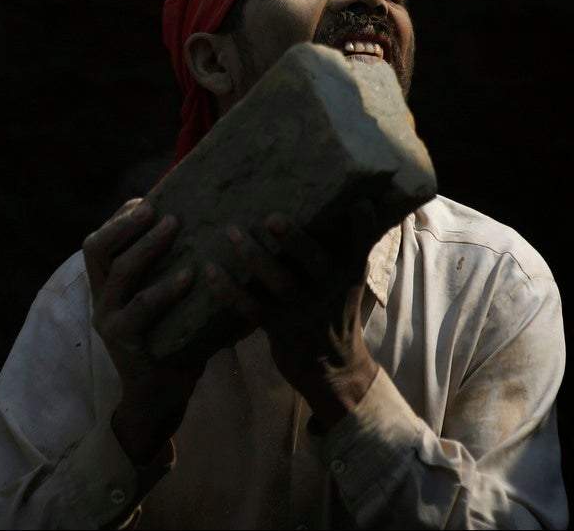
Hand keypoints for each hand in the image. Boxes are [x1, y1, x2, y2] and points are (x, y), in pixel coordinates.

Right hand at [83, 198, 207, 462]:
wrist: (161, 396)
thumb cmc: (170, 337)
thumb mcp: (164, 299)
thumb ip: (172, 267)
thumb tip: (210, 222)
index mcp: (107, 286)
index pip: (99, 242)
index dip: (119, 219)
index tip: (146, 200)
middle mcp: (102, 300)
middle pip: (98, 249)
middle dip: (127, 223)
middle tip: (158, 208)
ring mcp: (110, 322)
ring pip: (120, 273)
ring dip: (148, 245)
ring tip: (175, 226)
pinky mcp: (127, 344)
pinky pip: (143, 309)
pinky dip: (166, 288)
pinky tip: (191, 274)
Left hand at [204, 203, 383, 425]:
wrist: (334, 370)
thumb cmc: (335, 312)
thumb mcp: (347, 283)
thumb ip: (342, 250)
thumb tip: (338, 203)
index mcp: (350, 274)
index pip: (360, 246)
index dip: (362, 226)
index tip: (360, 203)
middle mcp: (331, 291)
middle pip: (314, 261)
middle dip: (293, 239)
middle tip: (271, 216)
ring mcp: (305, 313)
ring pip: (278, 282)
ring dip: (252, 257)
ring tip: (231, 233)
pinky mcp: (280, 331)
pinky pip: (250, 308)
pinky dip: (229, 291)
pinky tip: (211, 272)